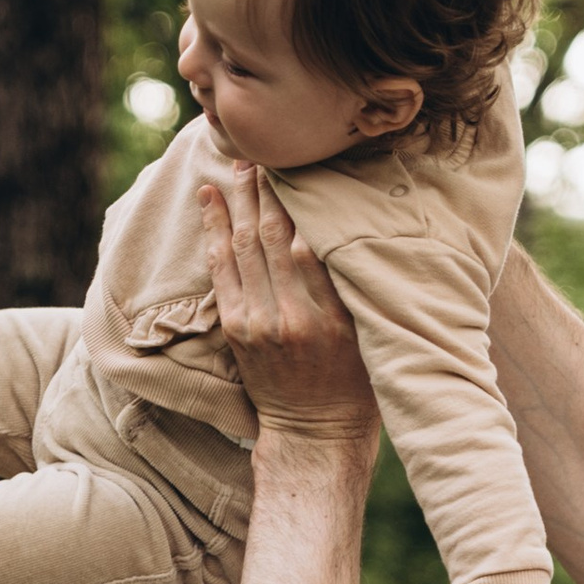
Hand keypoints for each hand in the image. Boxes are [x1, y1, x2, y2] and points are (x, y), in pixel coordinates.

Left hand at [199, 166, 379, 446]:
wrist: (313, 432)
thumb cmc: (356, 382)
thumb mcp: (371, 334)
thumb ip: (357, 287)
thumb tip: (352, 228)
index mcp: (332, 316)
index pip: (312, 242)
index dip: (302, 199)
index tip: (304, 163)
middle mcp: (291, 316)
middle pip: (273, 235)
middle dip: (267, 188)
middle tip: (265, 150)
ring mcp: (257, 322)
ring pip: (243, 246)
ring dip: (240, 200)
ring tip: (240, 163)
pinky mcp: (235, 328)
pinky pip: (221, 269)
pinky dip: (215, 230)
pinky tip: (212, 199)